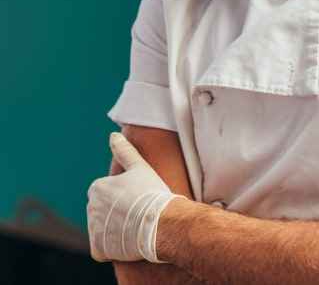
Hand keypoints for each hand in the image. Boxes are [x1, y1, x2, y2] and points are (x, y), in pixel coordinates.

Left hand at [87, 132, 185, 262]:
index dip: (122, 195)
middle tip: (136, 212)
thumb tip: (112, 135)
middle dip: (115, 212)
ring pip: (102, 229)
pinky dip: (111, 247)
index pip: (105, 192)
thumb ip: (124, 150)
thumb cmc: (152, 192)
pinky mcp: (98, 249)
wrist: (162, 222)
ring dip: (113, 229)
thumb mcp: (140, 167)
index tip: (136, 197)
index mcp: (97, 187)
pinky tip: (126, 240)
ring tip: (134, 226)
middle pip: (102, 210)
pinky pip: (101, 249)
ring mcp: (94, 230)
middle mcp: (90, 208)